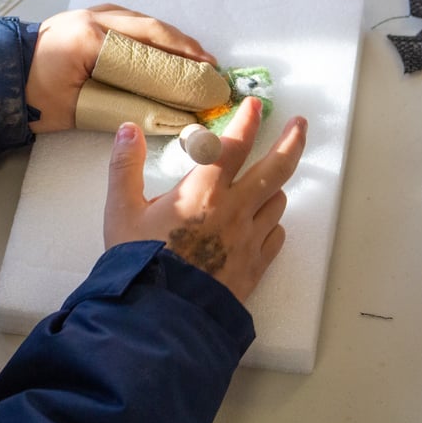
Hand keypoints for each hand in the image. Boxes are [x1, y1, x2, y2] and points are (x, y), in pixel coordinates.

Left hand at [26, 5, 216, 132]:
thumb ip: (120, 105)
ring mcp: (92, 13)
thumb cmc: (34, 96)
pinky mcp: (90, 16)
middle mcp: (95, 17)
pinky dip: (153, 34)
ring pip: (143, 21)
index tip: (205, 72)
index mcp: (91, 38)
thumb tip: (162, 111)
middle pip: (152, 27)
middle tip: (210, 65)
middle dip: (185, 46)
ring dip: (172, 38)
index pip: (148, 45)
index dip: (182, 59)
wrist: (1, 75)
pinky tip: (168, 47)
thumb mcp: (78, 107)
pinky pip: (131, 21)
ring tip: (196, 57)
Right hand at [104, 96, 307, 302]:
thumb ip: (125, 165)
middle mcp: (235, 209)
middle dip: (291, 141)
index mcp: (204, 190)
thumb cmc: (139, 261)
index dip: (247, 120)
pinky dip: (271, 223)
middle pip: (276, 168)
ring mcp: (249, 239)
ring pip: (277, 201)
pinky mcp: (255, 266)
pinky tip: (262, 224)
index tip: (256, 104)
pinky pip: (275, 236)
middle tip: (300, 125)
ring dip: (274, 186)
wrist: (160, 318)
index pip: (234, 144)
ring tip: (266, 181)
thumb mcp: (121, 210)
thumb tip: (128, 130)